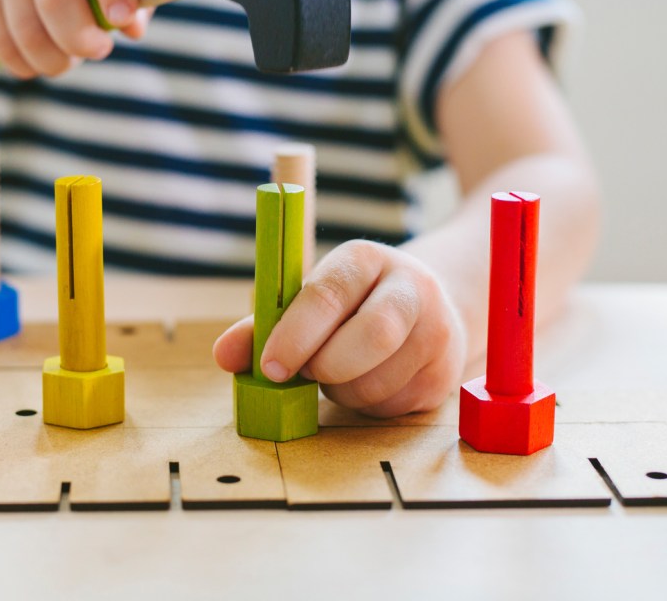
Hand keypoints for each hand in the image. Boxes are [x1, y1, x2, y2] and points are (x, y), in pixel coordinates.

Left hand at [213, 241, 467, 416]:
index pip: (330, 292)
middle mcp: (412, 288)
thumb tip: (223, 355)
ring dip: (342, 391)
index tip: (270, 366)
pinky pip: (393, 406)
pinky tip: (365, 383)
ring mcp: (437, 332)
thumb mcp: (310, 300)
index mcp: (366, 259)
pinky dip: (366, 405)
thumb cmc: (350, 305)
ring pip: (378, 381)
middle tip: (306, 374)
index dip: (296, 332)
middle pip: (372, 336)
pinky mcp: (444, 375)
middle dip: (326, 366)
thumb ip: (264, 326)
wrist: (426, 309)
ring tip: (336, 373)